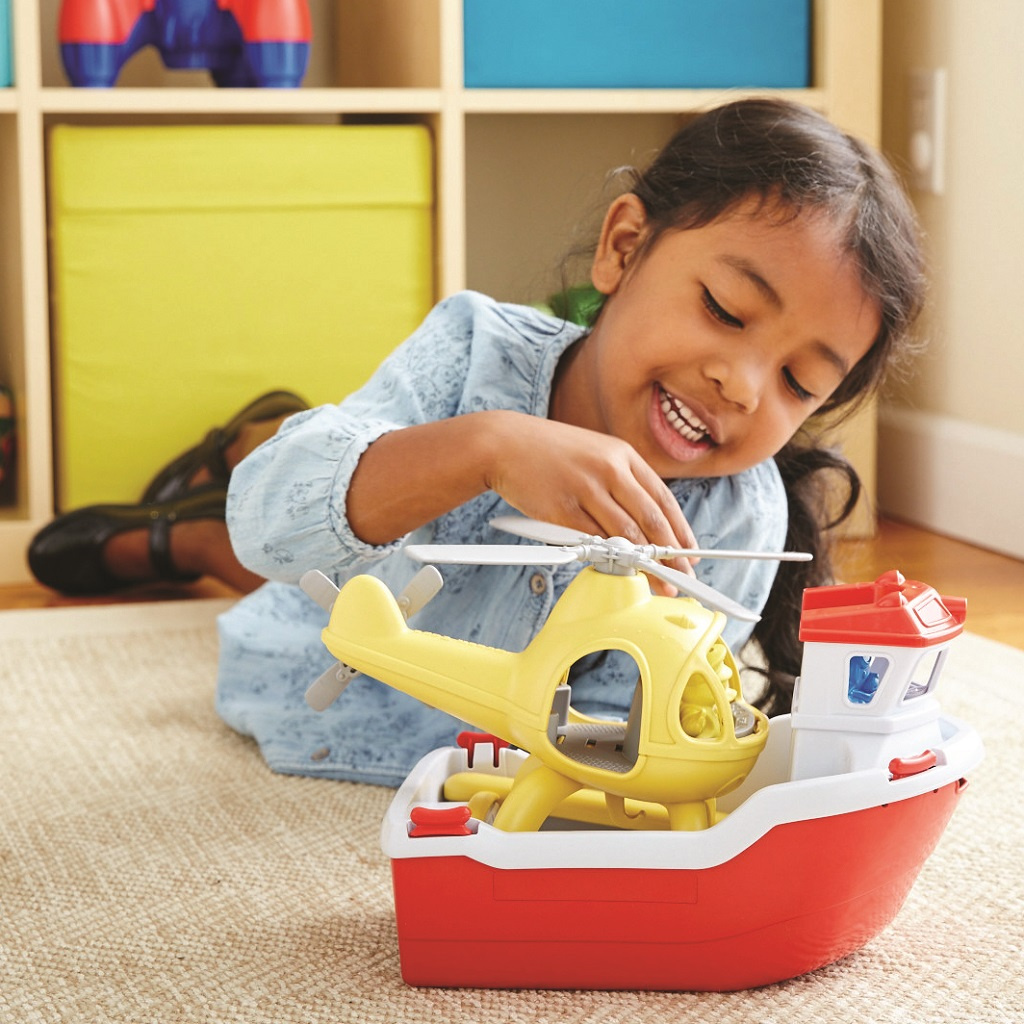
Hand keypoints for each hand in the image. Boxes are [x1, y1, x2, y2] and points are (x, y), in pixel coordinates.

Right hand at [482, 412, 697, 593]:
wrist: (504, 443)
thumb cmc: (549, 453)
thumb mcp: (595, 453)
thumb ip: (620, 482)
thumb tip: (644, 523)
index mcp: (623, 455)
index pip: (663, 498)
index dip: (680, 530)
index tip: (689, 552)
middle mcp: (610, 469)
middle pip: (650, 520)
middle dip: (670, 554)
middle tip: (682, 576)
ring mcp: (587, 488)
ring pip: (625, 534)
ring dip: (643, 563)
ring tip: (656, 580)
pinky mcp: (563, 508)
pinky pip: (593, 540)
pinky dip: (608, 557)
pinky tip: (620, 569)